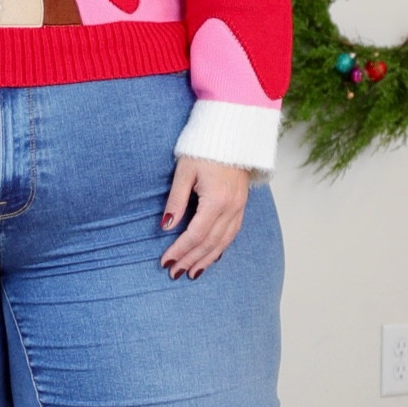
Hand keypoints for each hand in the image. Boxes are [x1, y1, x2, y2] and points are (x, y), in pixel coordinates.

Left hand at [161, 157, 249, 278]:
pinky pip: (232, 233)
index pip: (195, 234)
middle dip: (191, 260)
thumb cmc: (203, 150)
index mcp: (216, 200)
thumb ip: (176, 200)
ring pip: (223, 241)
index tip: (165, 261)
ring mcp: (239, 207)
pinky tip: (212, 256)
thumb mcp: (184, 172)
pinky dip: (220, 247)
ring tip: (192, 272)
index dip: (180, 250)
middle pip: (210, 242)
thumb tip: (166, 226)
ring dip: (207, 259)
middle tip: (175, 273)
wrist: (231, 134)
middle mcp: (231, 207)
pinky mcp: (242, 205)